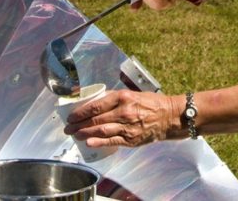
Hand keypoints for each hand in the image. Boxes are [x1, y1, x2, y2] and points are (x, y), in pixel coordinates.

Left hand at [64, 90, 183, 147]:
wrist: (169, 116)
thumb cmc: (150, 103)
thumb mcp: (132, 93)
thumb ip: (115, 98)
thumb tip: (95, 101)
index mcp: (123, 97)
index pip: (96, 105)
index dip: (80, 112)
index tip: (71, 115)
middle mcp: (124, 111)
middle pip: (95, 119)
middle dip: (78, 124)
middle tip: (68, 128)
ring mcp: (127, 126)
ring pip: (100, 130)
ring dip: (84, 133)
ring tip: (74, 135)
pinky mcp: (131, 139)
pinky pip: (112, 141)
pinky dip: (99, 142)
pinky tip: (88, 143)